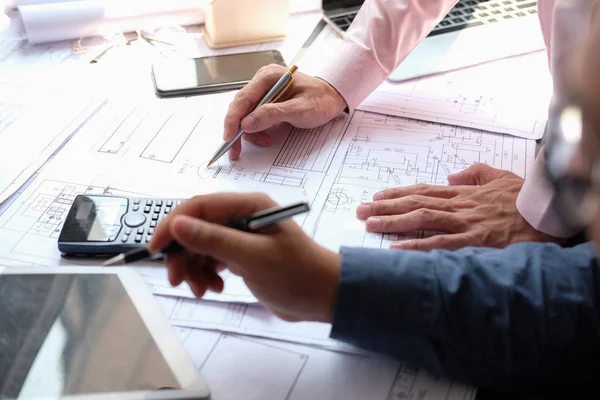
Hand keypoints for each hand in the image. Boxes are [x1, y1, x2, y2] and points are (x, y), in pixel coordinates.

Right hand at [149, 193, 339, 322]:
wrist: (323, 296)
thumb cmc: (297, 273)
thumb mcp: (253, 258)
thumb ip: (214, 240)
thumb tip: (177, 225)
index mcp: (248, 205)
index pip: (199, 206)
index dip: (173, 224)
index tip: (156, 248)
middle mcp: (242, 215)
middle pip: (195, 227)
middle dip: (182, 254)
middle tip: (177, 280)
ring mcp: (240, 235)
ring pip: (200, 245)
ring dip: (194, 268)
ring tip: (204, 290)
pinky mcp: (240, 253)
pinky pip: (210, 259)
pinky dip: (206, 274)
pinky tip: (216, 288)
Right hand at [223, 64, 346, 159]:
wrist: (333, 97)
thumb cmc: (321, 100)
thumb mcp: (299, 110)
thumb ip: (272, 115)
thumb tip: (247, 124)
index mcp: (268, 77)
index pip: (242, 99)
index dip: (233, 120)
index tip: (229, 138)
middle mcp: (262, 81)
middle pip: (240, 107)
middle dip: (237, 130)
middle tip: (235, 151)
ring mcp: (264, 91)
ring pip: (245, 114)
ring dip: (249, 132)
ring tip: (264, 141)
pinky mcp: (266, 100)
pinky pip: (253, 116)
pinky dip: (256, 130)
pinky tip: (265, 136)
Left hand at [356, 164, 561, 250]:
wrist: (549, 215)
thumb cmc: (526, 199)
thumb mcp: (501, 177)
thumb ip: (475, 173)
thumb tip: (452, 175)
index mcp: (464, 193)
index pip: (424, 191)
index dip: (398, 194)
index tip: (377, 196)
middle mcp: (459, 205)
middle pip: (415, 203)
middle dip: (386, 207)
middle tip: (360, 210)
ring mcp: (465, 223)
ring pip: (422, 219)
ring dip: (393, 221)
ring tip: (369, 223)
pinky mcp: (474, 241)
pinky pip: (440, 243)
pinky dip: (416, 245)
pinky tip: (396, 248)